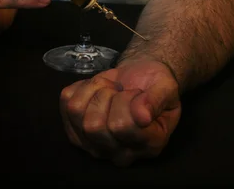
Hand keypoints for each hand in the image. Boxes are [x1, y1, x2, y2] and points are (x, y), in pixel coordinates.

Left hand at [59, 59, 181, 166]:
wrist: (141, 79)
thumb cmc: (156, 85)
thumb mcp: (167, 87)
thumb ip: (157, 100)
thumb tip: (142, 116)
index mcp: (149, 145)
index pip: (122, 127)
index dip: (126, 101)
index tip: (137, 93)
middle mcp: (120, 154)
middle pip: (94, 126)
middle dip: (108, 95)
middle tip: (122, 90)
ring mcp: (94, 146)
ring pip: (77, 113)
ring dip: (94, 89)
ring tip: (110, 88)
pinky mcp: (75, 131)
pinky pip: (66, 102)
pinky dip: (81, 87)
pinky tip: (97, 89)